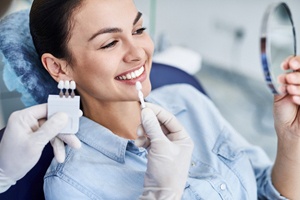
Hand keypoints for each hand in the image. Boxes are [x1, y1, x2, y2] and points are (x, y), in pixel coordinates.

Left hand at [0, 104, 80, 191]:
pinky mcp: (36, 136)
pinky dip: (56, 145)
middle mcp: (28, 120)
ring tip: (74, 146)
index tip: (76, 113)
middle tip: (76, 134)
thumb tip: (64, 115)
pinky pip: (50, 137)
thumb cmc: (15, 159)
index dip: (62, 110)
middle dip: (65, 130)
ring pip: (54, 129)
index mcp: (23, 117)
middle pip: (53, 120)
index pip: (46, 108)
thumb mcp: (35, 143)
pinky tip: (60, 155)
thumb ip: (51, 128)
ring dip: (63, 140)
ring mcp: (32, 128)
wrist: (6, 175)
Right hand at [139, 103, 193, 199]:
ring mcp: (165, 147)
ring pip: (152, 132)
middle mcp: (175, 141)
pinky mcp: (156, 153)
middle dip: (148, 124)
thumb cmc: (167, 171)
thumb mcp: (160, 146)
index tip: (144, 107)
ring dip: (144, 132)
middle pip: (159, 124)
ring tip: (138, 138)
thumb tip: (146, 111)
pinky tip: (139, 145)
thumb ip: (152, 127)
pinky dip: (142, 140)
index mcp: (182, 138)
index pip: (169, 118)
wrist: (161, 193)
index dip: (156, 111)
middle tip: (139, 126)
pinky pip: (148, 140)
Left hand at [271, 56, 299, 198]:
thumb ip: (284, 84)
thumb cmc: (284, 113)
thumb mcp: (280, 95)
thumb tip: (284, 75)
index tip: (286, 65)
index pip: (298, 63)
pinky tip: (295, 100)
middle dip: (297, 73)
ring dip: (299, 83)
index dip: (294, 60)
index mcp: (296, 78)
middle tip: (288, 78)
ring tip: (290, 91)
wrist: (289, 130)